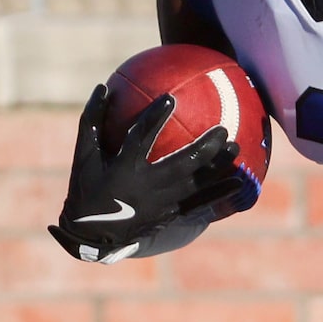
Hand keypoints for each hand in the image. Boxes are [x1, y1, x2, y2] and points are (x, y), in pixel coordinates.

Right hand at [48, 85, 243, 262]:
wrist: (93, 234)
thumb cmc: (87, 188)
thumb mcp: (83, 155)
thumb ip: (92, 121)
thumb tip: (101, 87)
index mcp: (124, 166)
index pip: (141, 136)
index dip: (154, 116)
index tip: (170, 97)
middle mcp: (148, 184)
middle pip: (183, 162)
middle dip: (205, 146)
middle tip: (223, 128)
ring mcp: (163, 201)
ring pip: (197, 182)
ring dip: (219, 165)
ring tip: (236, 147)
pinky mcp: (171, 214)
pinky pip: (200, 202)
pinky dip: (220, 192)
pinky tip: (240, 181)